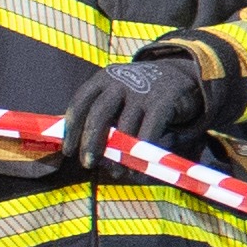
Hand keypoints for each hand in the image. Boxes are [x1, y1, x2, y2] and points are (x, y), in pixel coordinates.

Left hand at [55, 52, 204, 171]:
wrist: (178, 75)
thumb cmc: (138, 92)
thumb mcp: (115, 94)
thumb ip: (98, 113)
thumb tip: (76, 144)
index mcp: (102, 79)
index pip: (80, 103)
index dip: (71, 129)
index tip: (69, 151)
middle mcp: (119, 83)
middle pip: (98, 114)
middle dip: (91, 142)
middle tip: (87, 164)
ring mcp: (142, 91)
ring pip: (124, 127)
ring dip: (118, 154)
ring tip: (116, 172)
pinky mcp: (162, 101)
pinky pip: (149, 130)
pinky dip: (141, 151)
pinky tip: (138, 166)